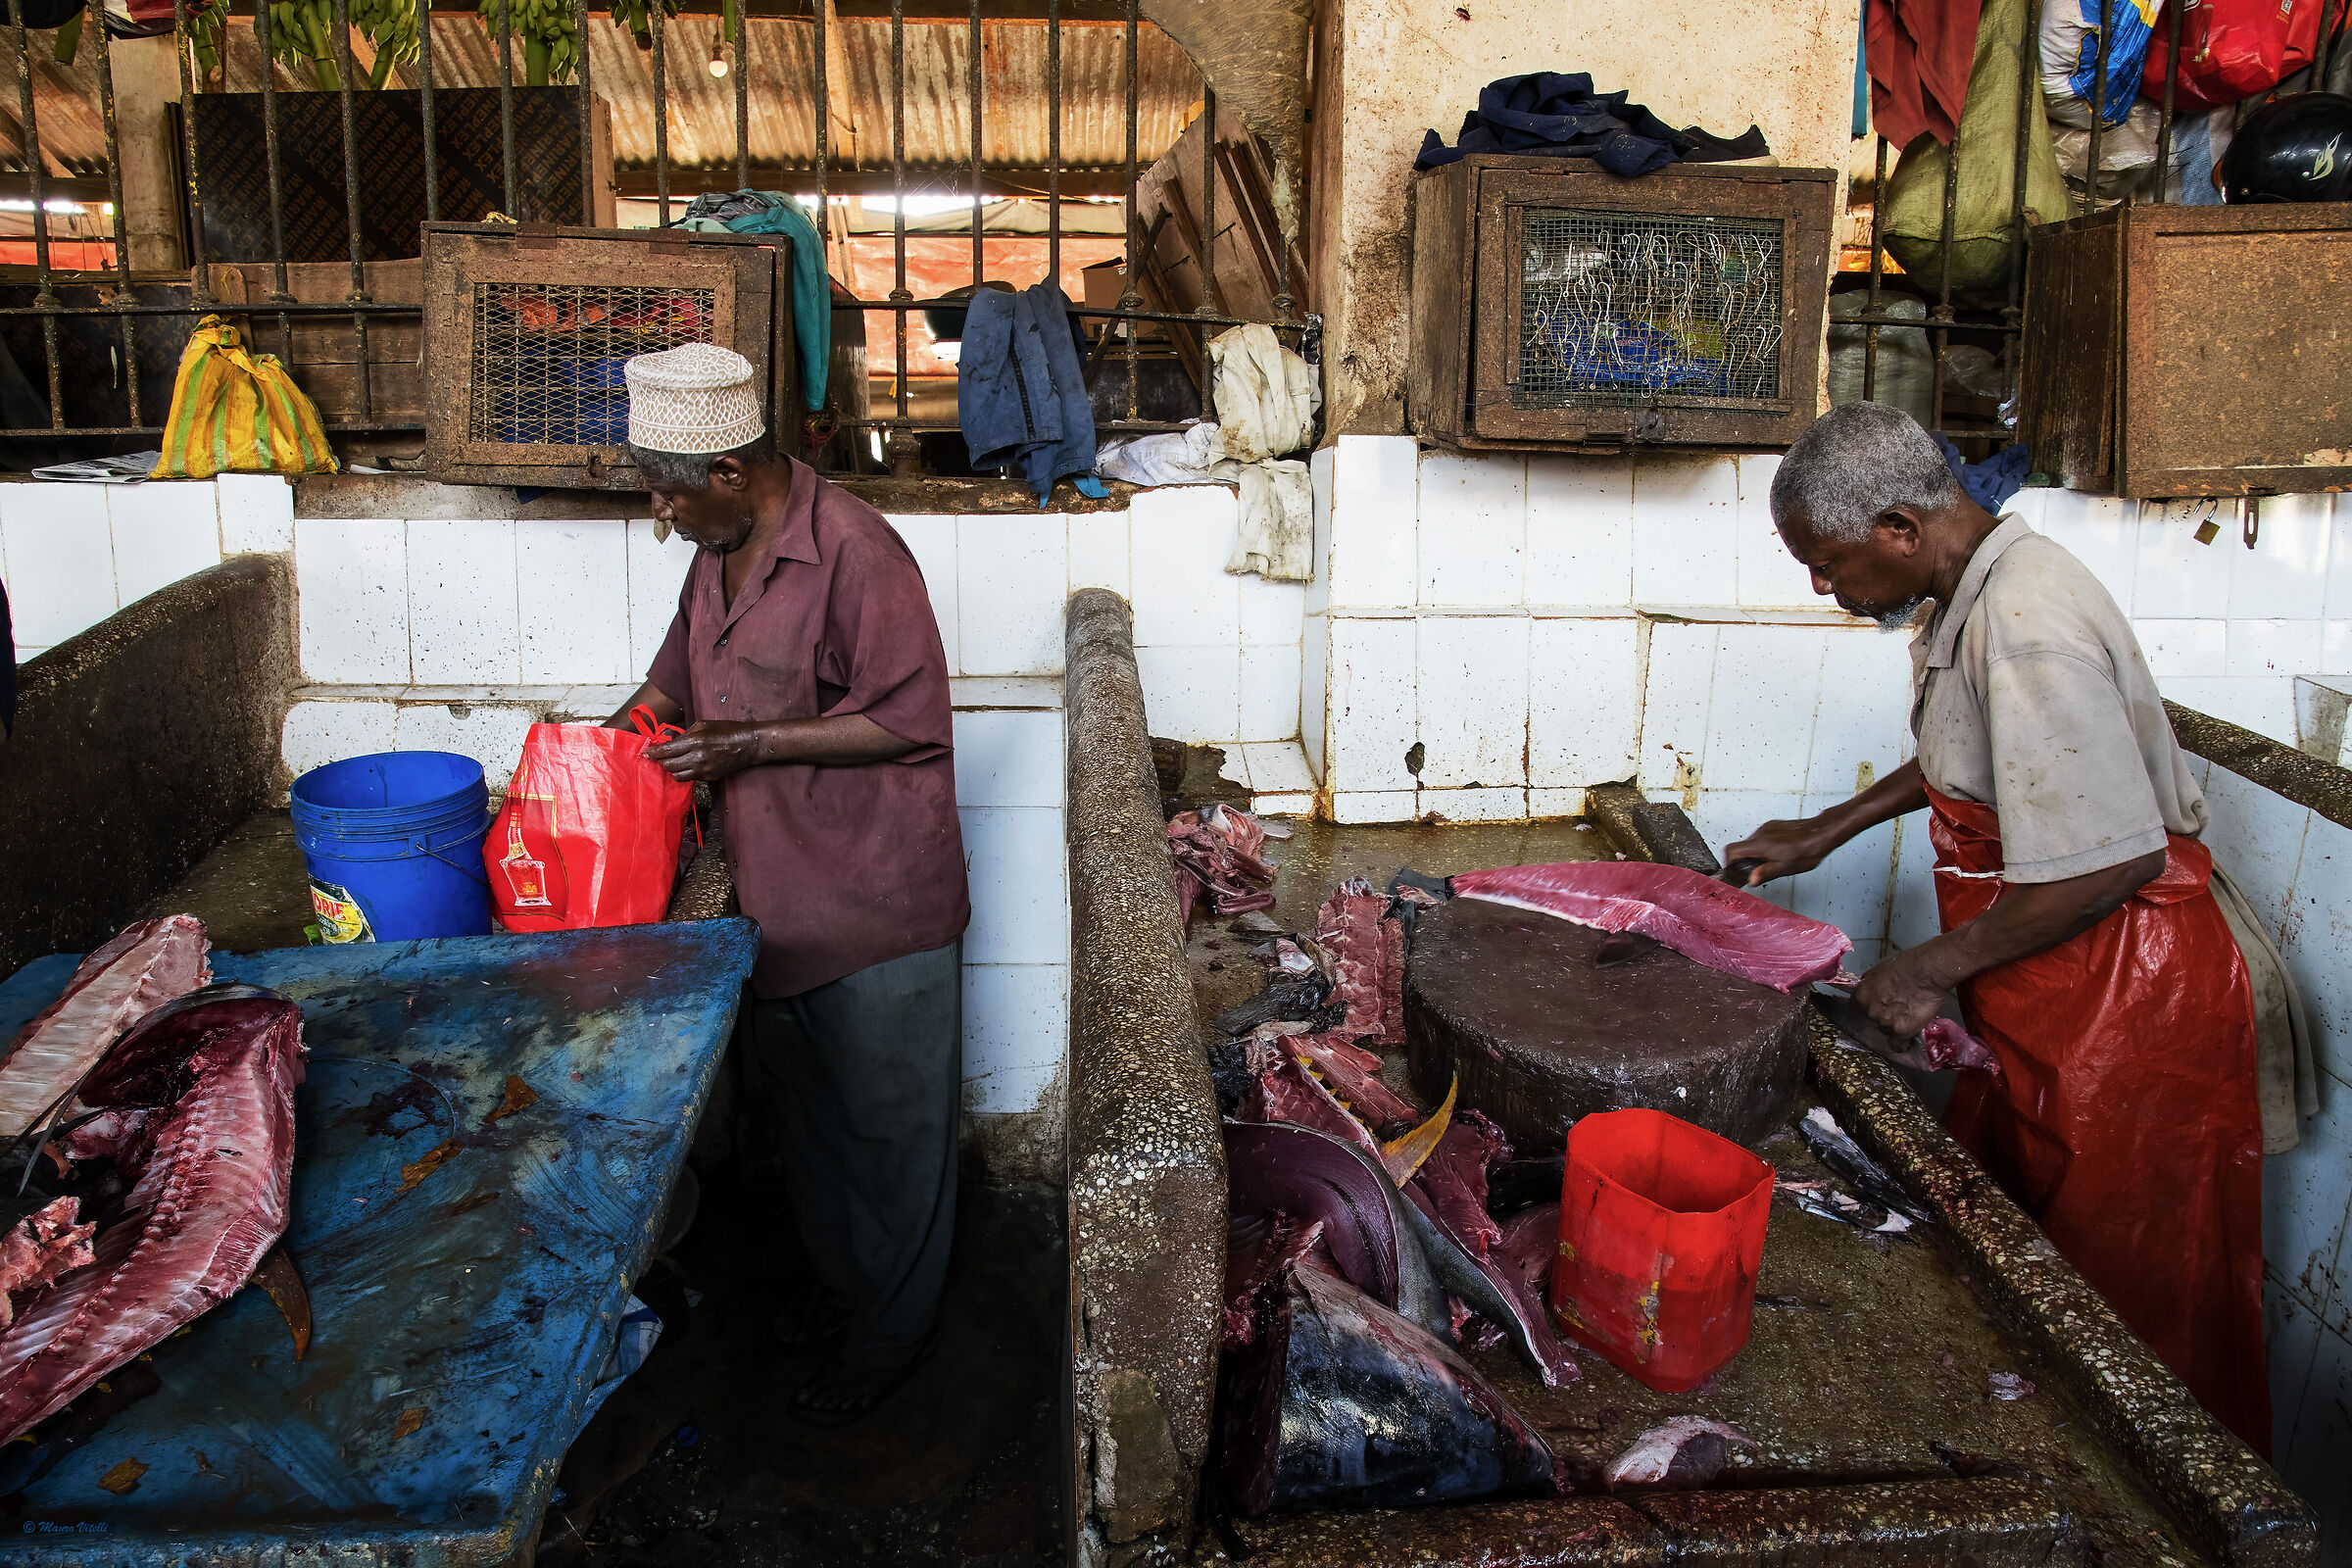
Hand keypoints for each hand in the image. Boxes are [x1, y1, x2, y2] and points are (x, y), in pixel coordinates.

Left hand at [644, 720, 763, 782]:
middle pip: (669, 765)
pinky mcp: (709, 777)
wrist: (747, 745)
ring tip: (672, 761)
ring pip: (677, 775)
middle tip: (658, 757)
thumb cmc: (726, 730)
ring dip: (671, 769)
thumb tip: (669, 739)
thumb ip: (684, 733)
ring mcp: (704, 770)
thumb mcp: (703, 725)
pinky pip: (689, 778)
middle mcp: (697, 757)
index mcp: (695, 741)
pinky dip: (683, 772)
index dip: (654, 752)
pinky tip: (686, 765)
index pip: (667, 750)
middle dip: (661, 761)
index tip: (647, 753)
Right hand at [1722, 816, 1839, 886]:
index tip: (1732, 870)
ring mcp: (1768, 828)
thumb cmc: (1807, 849)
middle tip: (1753, 871)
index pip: (1731, 850)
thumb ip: (1765, 873)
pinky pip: (1763, 836)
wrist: (1822, 833)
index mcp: (1760, 844)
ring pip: (1753, 841)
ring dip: (1756, 853)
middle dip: (1744, 860)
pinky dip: (1765, 846)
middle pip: (1741, 846)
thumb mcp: (1785, 868)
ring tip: (1770, 863)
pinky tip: (1778, 853)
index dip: (1728, 862)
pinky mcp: (1776, 826)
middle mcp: (1761, 833)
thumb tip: (1751, 879)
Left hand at [1853, 945, 1949, 1039]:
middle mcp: (1870, 1011)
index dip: (1869, 1007)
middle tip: (1898, 1007)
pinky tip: (1908, 1037)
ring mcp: (1885, 1022)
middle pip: (1872, 1020)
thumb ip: (1868, 983)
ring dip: (1895, 1026)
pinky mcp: (1902, 1032)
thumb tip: (1864, 988)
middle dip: (1883, 1015)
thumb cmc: (1907, 965)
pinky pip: (1897, 1045)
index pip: (1856, 1008)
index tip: (1878, 1006)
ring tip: (1908, 1015)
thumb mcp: (1879, 969)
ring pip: (1886, 1031)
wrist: (1929, 970)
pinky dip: (1902, 1043)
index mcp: (1861, 995)